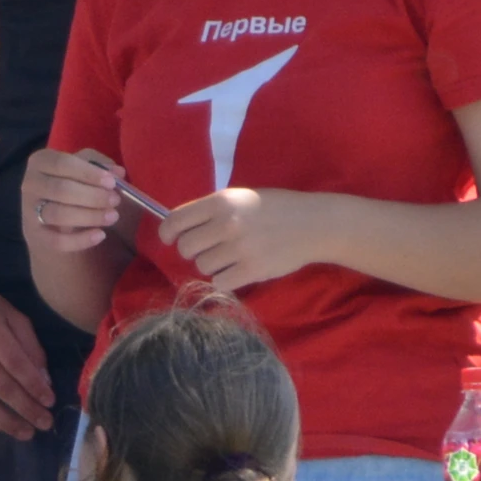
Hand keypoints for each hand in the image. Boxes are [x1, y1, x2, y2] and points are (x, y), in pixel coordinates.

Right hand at [0, 270, 56, 438]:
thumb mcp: (10, 313)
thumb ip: (29, 343)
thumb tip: (43, 380)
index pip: (16, 365)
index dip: (35, 387)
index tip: (50, 402)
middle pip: (1, 387)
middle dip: (26, 410)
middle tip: (45, 424)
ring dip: (6, 422)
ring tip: (25, 432)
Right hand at [21, 147, 135, 260]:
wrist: (47, 214)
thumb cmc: (69, 182)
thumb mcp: (81, 167)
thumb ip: (99, 165)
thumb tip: (118, 172)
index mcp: (41, 161)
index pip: (63, 163)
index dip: (89, 173)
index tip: (111, 182)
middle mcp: (30, 184)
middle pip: (61, 190)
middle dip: (92, 196)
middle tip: (115, 201)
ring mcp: (29, 211)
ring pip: (58, 214)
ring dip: (89, 216)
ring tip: (112, 216)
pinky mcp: (35, 235)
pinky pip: (56, 241)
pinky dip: (80, 240)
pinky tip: (100, 235)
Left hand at [157, 186, 329, 296]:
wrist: (313, 224)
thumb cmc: (275, 208)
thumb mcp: (241, 197)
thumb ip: (212, 210)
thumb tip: (180, 227)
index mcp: (221, 201)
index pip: (176, 220)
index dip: (167, 233)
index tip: (169, 239)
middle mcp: (226, 224)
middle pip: (185, 247)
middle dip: (192, 251)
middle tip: (209, 249)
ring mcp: (239, 248)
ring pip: (202, 266)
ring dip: (212, 265)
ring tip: (230, 258)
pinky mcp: (252, 270)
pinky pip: (220, 283)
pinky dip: (225, 280)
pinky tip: (238, 270)